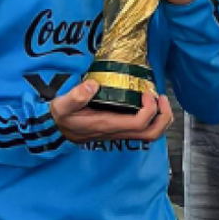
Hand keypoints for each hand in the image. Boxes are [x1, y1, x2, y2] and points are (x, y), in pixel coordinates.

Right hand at [50, 80, 172, 143]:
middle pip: (151, 134)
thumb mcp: (62, 105)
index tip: (146, 93)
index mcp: (108, 125)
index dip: (149, 109)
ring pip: (149, 134)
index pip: (139, 124)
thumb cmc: (60, 117)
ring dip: (160, 118)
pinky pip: (142, 129)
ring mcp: (119, 132)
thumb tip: (92, 85)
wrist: (55, 130)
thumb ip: (75, 96)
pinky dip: (151, 118)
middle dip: (163, 116)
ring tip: (159, 100)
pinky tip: (147, 103)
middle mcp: (117, 131)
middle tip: (161, 98)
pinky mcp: (118, 129)